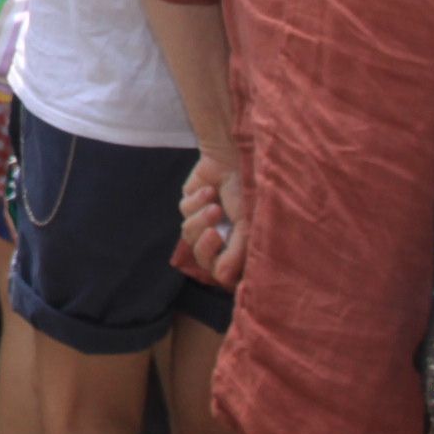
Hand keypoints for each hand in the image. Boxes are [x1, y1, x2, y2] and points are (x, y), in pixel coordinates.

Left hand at [178, 150, 246, 286]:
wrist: (233, 155)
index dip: (222, 272)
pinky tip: (210, 188)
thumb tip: (221, 278)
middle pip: (202, 259)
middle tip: (215, 233)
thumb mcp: (249, 224)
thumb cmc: (249, 190)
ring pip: (189, 236)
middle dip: (205, 247)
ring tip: (215, 206)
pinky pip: (184, 212)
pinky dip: (196, 201)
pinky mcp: (191, 203)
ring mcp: (206, 220)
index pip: (226, 274)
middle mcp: (224, 236)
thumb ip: (236, 253)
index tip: (224, 267)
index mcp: (241, 245)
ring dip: (201, 220)